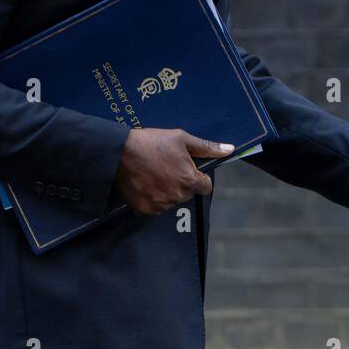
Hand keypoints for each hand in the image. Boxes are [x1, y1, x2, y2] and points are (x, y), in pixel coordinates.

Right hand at [113, 128, 230, 215]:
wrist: (118, 152)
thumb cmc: (152, 142)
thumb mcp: (181, 138)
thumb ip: (207, 147)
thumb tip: (230, 150)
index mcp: (189, 180)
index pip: (206, 187)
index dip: (199, 177)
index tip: (187, 168)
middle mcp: (177, 196)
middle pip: (188, 193)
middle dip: (182, 182)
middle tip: (167, 167)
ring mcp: (160, 205)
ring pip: (172, 200)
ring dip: (167, 191)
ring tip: (154, 173)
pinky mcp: (145, 210)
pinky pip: (156, 207)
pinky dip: (153, 198)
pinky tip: (145, 183)